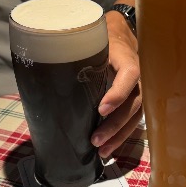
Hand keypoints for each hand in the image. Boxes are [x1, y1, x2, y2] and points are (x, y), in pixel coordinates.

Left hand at [91, 11, 141, 157]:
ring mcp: (140, 89)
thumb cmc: (102, 38)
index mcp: (127, 58)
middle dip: (115, 125)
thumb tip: (45, 66)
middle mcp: (139, 76)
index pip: (129, 76)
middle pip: (133, 103)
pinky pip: (133, 120)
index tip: (101, 110)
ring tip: (102, 152)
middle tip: (95, 140)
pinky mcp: (136, 100)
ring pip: (135, 116)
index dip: (117, 93)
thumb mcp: (93, 40)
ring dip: (119, 136)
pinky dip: (121, 136)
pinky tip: (110, 148)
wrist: (122, 34)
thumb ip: (79, 51)